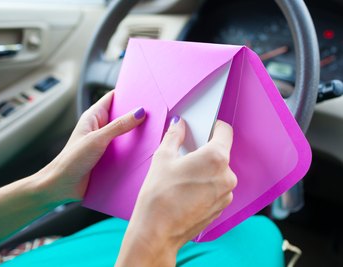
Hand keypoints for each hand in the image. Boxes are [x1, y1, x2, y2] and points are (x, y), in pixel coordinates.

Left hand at [37, 91, 145, 203]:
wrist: (61, 186)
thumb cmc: (71, 160)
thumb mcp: (97, 140)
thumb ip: (118, 126)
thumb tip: (139, 112)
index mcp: (93, 117)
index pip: (113, 98)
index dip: (128, 94)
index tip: (145, 92)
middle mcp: (100, 128)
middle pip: (122, 116)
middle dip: (137, 115)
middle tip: (156, 113)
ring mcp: (105, 143)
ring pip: (125, 134)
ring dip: (137, 134)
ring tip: (155, 131)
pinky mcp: (109, 157)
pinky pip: (125, 150)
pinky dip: (134, 150)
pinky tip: (146, 150)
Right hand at [116, 118, 236, 266]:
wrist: (157, 232)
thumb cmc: (158, 195)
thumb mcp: (163, 157)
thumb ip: (175, 136)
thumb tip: (179, 124)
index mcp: (216, 158)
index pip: (225, 131)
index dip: (214, 126)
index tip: (204, 127)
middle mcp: (227, 176)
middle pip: (220, 153)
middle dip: (205, 151)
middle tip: (185, 155)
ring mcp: (225, 194)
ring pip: (218, 172)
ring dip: (205, 170)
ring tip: (183, 177)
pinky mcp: (220, 208)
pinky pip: (216, 188)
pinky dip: (206, 185)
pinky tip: (187, 191)